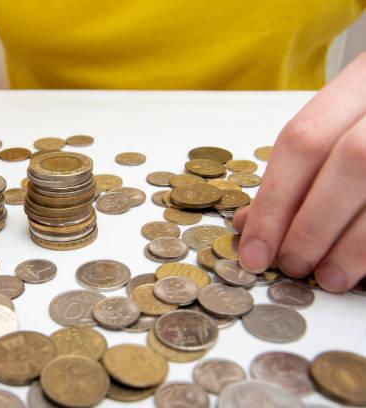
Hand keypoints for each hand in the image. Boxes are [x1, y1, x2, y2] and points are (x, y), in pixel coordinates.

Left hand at [234, 53, 365, 292]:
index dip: (273, 203)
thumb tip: (249, 224)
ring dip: (353, 246)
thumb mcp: (338, 122)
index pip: (303, 140)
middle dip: (313, 225)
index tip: (254, 251)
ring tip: (328, 277)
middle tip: (292, 264)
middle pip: (352, 161)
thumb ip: (298, 167)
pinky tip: (364, 271)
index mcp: (364, 79)